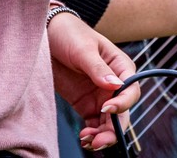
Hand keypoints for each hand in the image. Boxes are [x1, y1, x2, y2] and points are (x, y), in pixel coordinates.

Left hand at [48, 7, 137, 151]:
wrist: (46, 36)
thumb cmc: (69, 34)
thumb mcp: (83, 49)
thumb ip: (98, 69)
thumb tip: (115, 85)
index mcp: (120, 66)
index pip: (130, 89)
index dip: (122, 103)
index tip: (106, 109)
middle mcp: (114, 84)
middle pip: (122, 111)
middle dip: (114, 128)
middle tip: (99, 141)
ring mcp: (100, 96)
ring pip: (109, 122)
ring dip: (102, 135)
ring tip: (88, 142)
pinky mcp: (85, 104)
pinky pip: (93, 124)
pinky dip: (91, 134)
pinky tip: (84, 139)